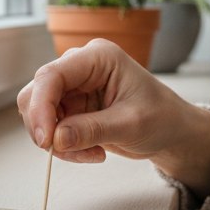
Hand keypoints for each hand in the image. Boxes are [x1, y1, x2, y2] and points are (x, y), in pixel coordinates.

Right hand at [16, 39, 209, 193]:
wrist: (171, 131)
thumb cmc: (161, 117)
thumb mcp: (131, 124)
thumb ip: (92, 129)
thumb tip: (56, 138)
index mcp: (97, 57)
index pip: (52, 75)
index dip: (41, 107)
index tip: (46, 140)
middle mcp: (80, 66)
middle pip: (37, 92)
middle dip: (46, 126)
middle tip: (64, 151)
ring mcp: (73, 86)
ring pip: (39, 113)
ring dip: (56, 140)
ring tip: (90, 153)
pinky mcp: (71, 106)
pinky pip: (50, 127)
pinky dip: (63, 145)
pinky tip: (91, 150)